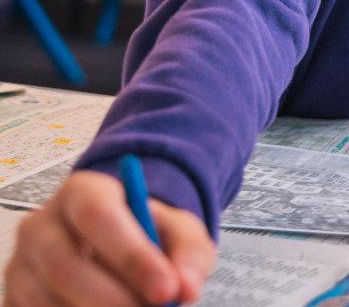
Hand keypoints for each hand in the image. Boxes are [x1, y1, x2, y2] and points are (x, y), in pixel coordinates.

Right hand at [3, 169, 214, 305]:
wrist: (115, 247)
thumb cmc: (147, 235)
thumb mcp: (180, 232)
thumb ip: (190, 254)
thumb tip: (186, 288)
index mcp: (83, 193)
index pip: (98, 216)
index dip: (132, 257)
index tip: (166, 289)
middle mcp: (41, 226)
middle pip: (64, 266)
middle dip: (113, 299)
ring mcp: (20, 265)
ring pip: (49, 300)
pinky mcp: (14, 298)